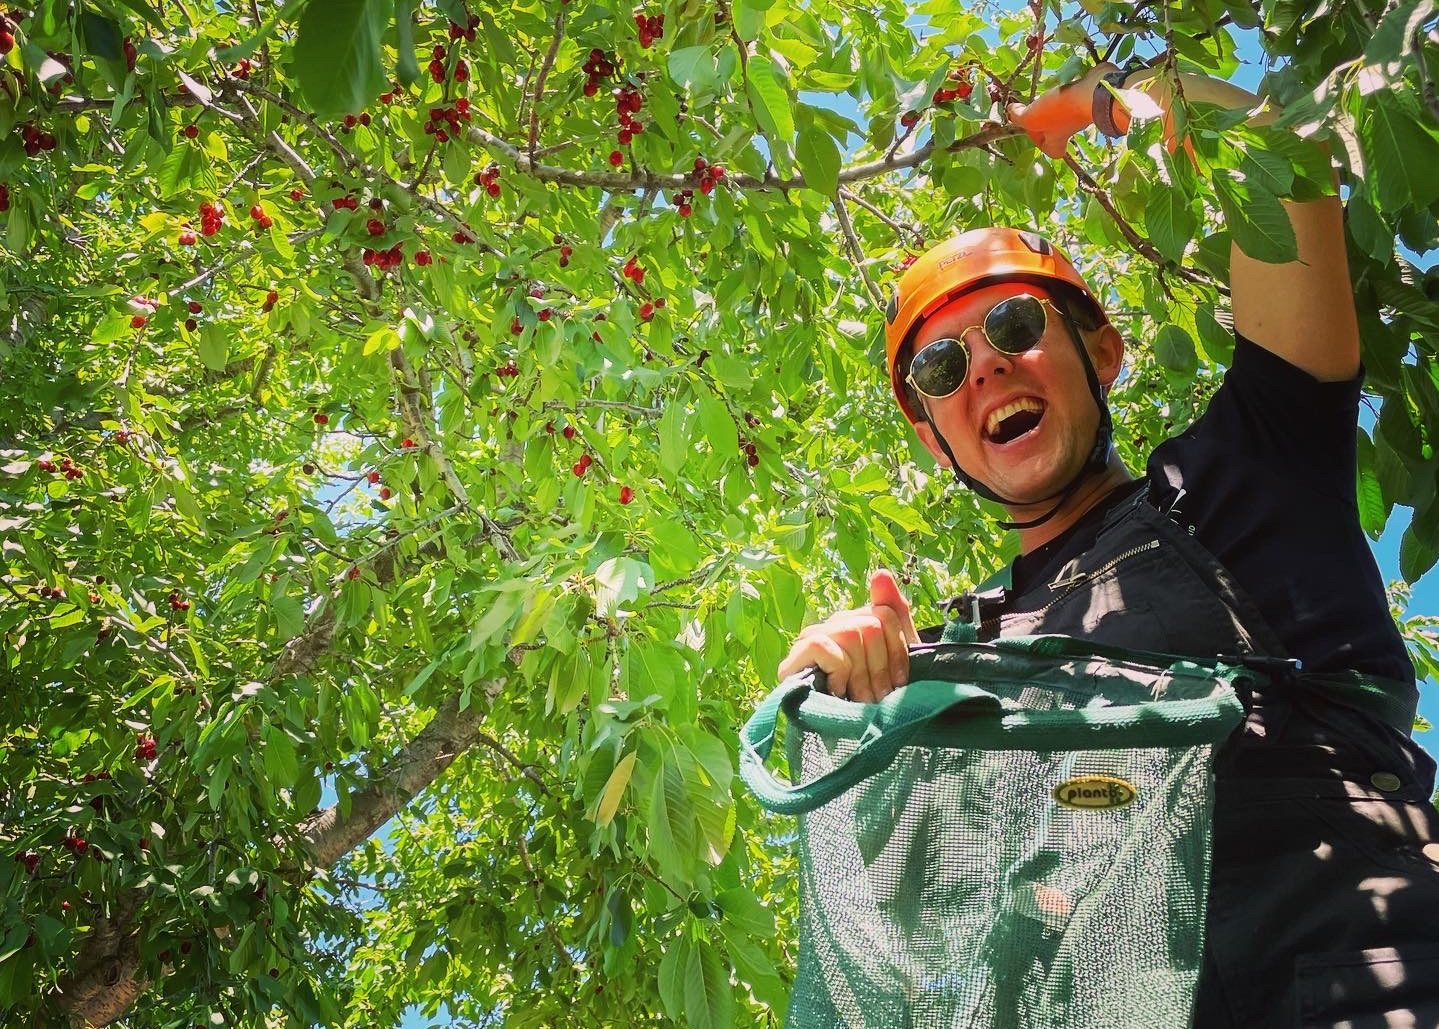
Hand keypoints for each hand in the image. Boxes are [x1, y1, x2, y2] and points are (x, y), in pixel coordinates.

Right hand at [775, 570, 919, 702]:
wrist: (853, 738)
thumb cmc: (874, 698)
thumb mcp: (895, 658)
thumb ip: (894, 613)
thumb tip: (880, 572)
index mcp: (857, 622)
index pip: (886, 613)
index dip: (898, 652)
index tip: (899, 683)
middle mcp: (832, 625)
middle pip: (870, 624)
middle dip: (880, 669)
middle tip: (877, 698)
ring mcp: (811, 639)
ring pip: (851, 634)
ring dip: (861, 677)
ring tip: (859, 700)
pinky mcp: (794, 658)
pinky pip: (824, 647)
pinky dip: (838, 672)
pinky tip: (838, 692)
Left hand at [1006, 62, 1118, 157]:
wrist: (1094, 92)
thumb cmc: (1061, 110)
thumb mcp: (1031, 118)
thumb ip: (1018, 118)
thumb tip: (1011, 112)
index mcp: (1057, 141)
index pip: (1051, 150)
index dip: (1039, 142)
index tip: (1031, 129)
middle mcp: (1070, 128)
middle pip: (1056, 129)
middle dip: (1045, 119)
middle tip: (1036, 107)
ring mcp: (1081, 113)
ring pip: (1065, 112)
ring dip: (1055, 103)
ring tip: (1047, 93)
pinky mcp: (1088, 96)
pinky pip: (1075, 96)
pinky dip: (1068, 91)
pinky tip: (1062, 82)